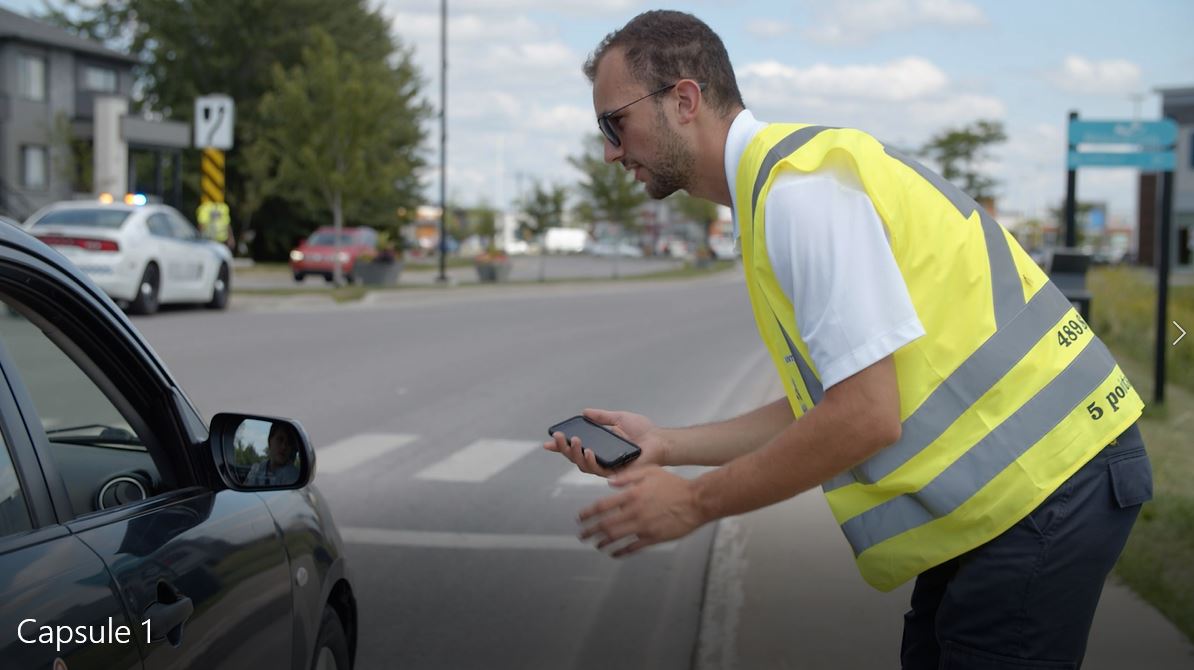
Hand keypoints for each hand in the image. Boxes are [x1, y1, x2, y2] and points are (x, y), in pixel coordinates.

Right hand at [542, 408, 668, 477]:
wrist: (660, 441)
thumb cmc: (644, 432)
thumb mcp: (619, 418)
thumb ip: (602, 416)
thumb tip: (585, 412)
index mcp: (599, 446)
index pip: (575, 447)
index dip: (560, 446)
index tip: (547, 442)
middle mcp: (600, 458)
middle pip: (574, 457)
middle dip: (563, 448)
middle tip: (558, 437)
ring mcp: (606, 467)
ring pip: (582, 465)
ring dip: (574, 453)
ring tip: (573, 441)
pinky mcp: (615, 474)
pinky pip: (598, 470)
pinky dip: (590, 461)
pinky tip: (588, 451)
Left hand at [577, 466, 704, 556]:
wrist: (696, 501)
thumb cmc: (674, 484)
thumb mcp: (650, 471)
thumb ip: (627, 476)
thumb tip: (608, 482)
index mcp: (632, 495)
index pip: (602, 506)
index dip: (588, 513)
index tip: (580, 517)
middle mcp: (634, 512)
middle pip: (605, 524)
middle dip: (590, 530)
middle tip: (582, 534)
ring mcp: (643, 526)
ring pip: (616, 537)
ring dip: (602, 542)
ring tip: (595, 544)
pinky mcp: (653, 538)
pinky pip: (633, 548)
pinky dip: (621, 551)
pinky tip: (614, 553)